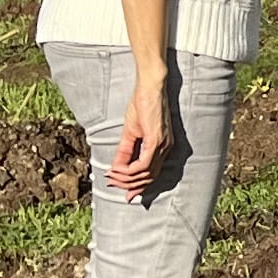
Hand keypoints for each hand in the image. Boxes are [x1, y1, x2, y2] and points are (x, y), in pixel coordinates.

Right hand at [105, 60, 171, 202]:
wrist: (150, 88)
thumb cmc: (142, 105)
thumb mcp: (131, 132)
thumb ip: (125, 151)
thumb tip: (116, 169)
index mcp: (162, 147)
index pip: (152, 174)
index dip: (136, 185)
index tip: (121, 190)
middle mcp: (166, 148)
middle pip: (150, 178)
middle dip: (130, 185)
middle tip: (112, 184)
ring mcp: (163, 145)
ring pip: (146, 174)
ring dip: (127, 179)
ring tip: (112, 176)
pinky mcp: (157, 140)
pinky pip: (144, 164)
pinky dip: (130, 170)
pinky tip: (118, 170)